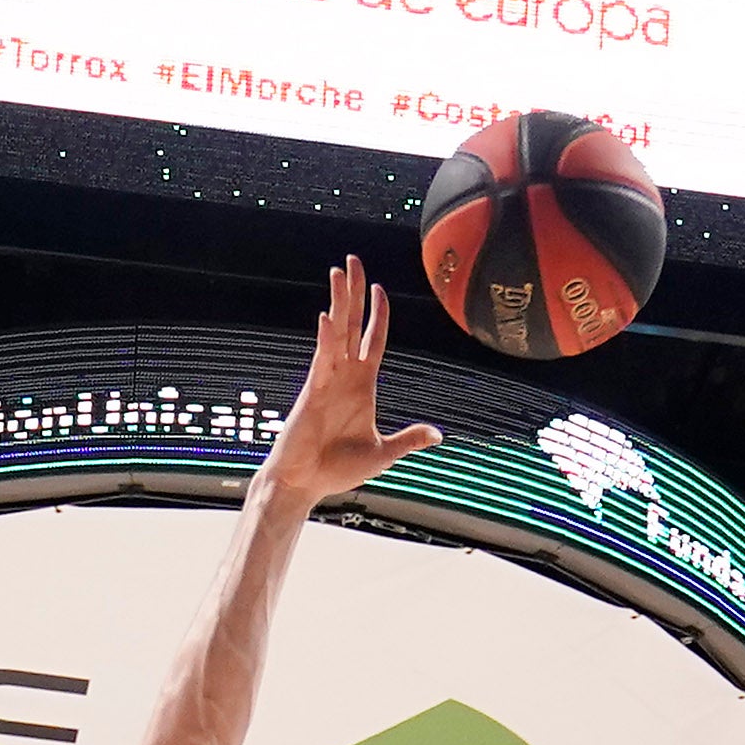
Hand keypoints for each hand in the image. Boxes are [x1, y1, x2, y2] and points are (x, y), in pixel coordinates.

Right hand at [257, 255, 442, 513]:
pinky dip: (326, 339)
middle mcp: (344, 376)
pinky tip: (328, 318)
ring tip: (338, 271)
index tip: (380, 289)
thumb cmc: (337, 469)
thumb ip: (409, 440)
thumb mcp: (383, 452)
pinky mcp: (312, 392)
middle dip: (354, 293)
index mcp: (361, 385)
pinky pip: (322, 360)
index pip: (373, 341)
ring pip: (336, 332)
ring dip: (338, 302)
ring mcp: (327, 380)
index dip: (378, 315)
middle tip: (354, 260)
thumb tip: (437, 434)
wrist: (306, 483)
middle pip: (352, 324)